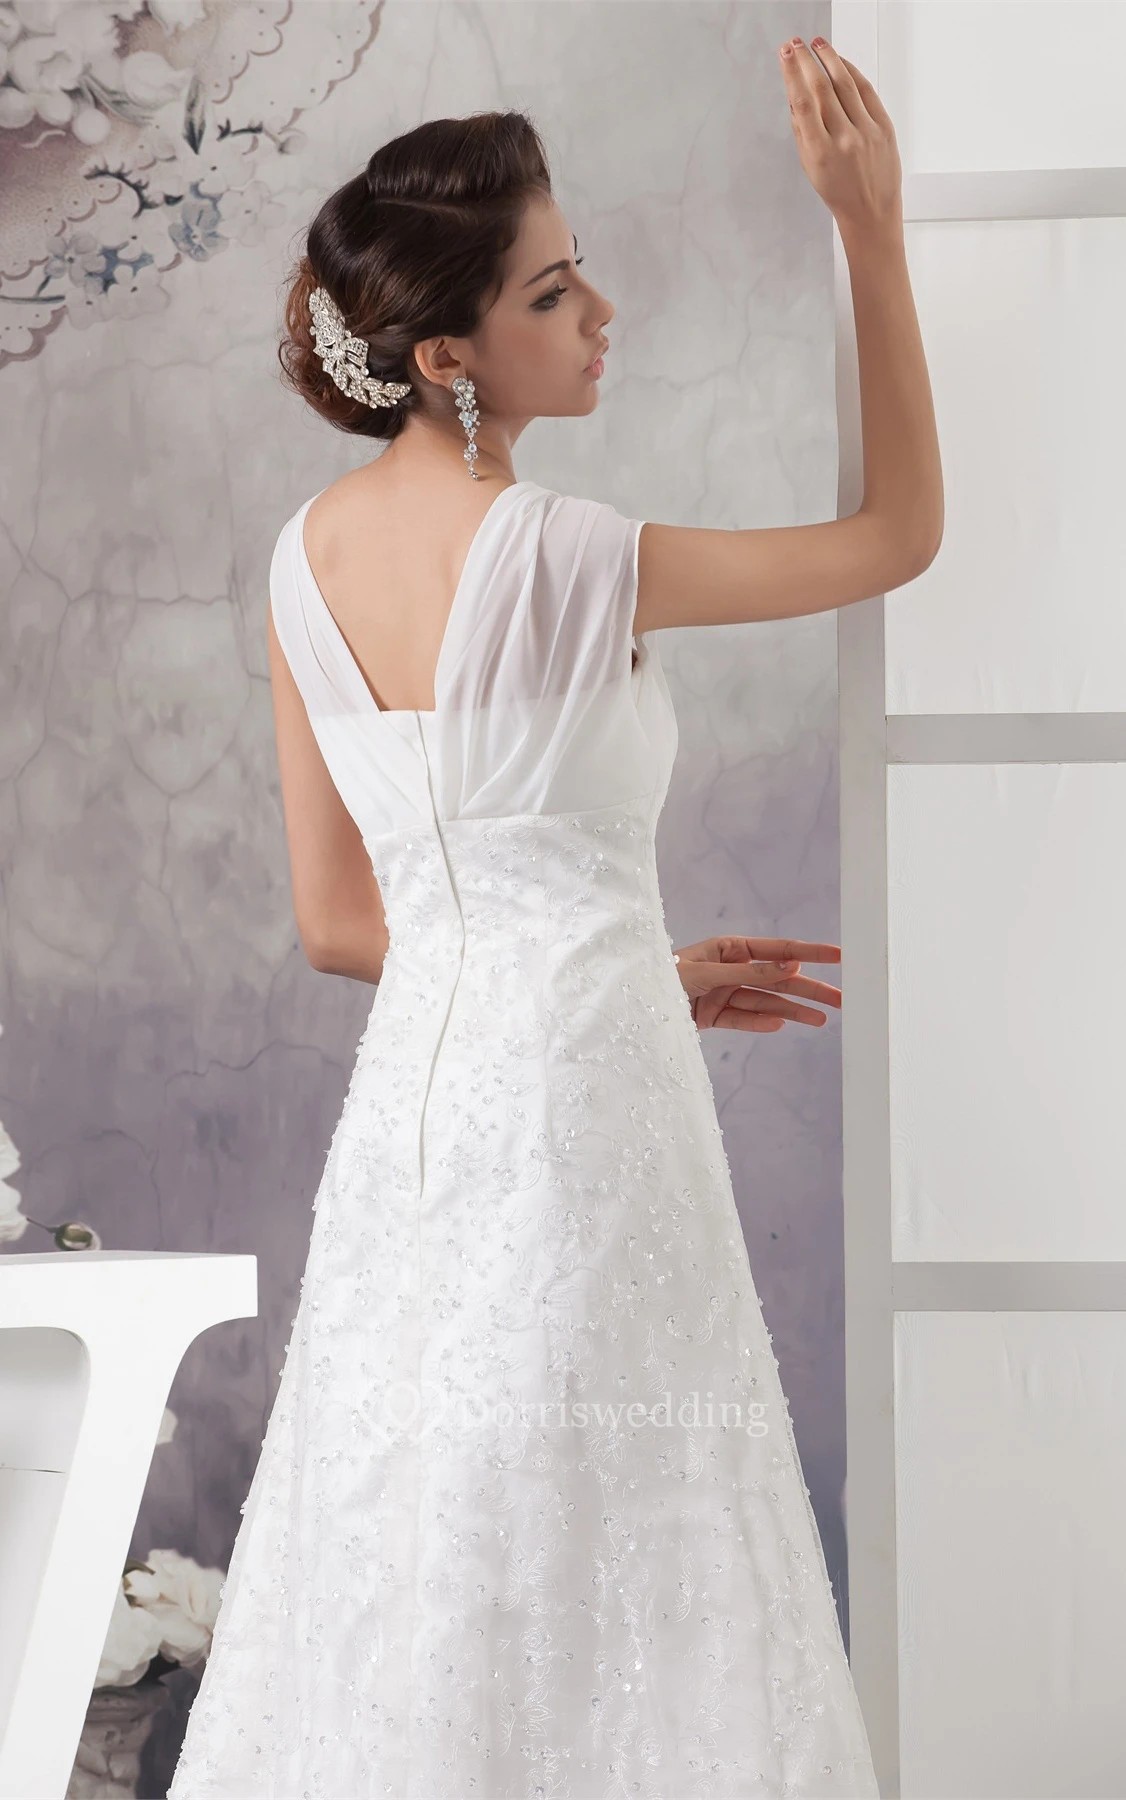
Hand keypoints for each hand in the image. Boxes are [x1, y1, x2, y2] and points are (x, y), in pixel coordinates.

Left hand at [672, 935, 840, 1032]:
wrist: (628, 1008)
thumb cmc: (661, 977)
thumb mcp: (707, 973)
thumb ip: (750, 972)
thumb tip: (791, 965)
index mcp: (728, 948)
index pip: (778, 950)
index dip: (810, 953)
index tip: (841, 955)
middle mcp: (729, 969)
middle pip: (778, 980)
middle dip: (811, 989)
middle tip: (843, 999)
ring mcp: (722, 994)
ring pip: (766, 1002)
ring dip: (794, 1011)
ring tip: (823, 1020)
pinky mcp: (712, 1017)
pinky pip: (743, 1020)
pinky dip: (761, 1024)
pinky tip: (782, 1025)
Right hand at [778, 35, 902, 239]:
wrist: (871, 212)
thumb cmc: (838, 192)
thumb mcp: (810, 167)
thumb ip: (801, 131)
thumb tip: (794, 95)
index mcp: (820, 153)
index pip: (803, 103)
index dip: (793, 74)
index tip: (785, 54)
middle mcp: (844, 140)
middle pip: (823, 88)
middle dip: (807, 60)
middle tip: (796, 43)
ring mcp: (866, 132)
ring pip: (846, 83)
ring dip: (829, 58)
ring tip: (817, 44)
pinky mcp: (884, 127)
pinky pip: (866, 91)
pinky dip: (851, 72)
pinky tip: (840, 62)